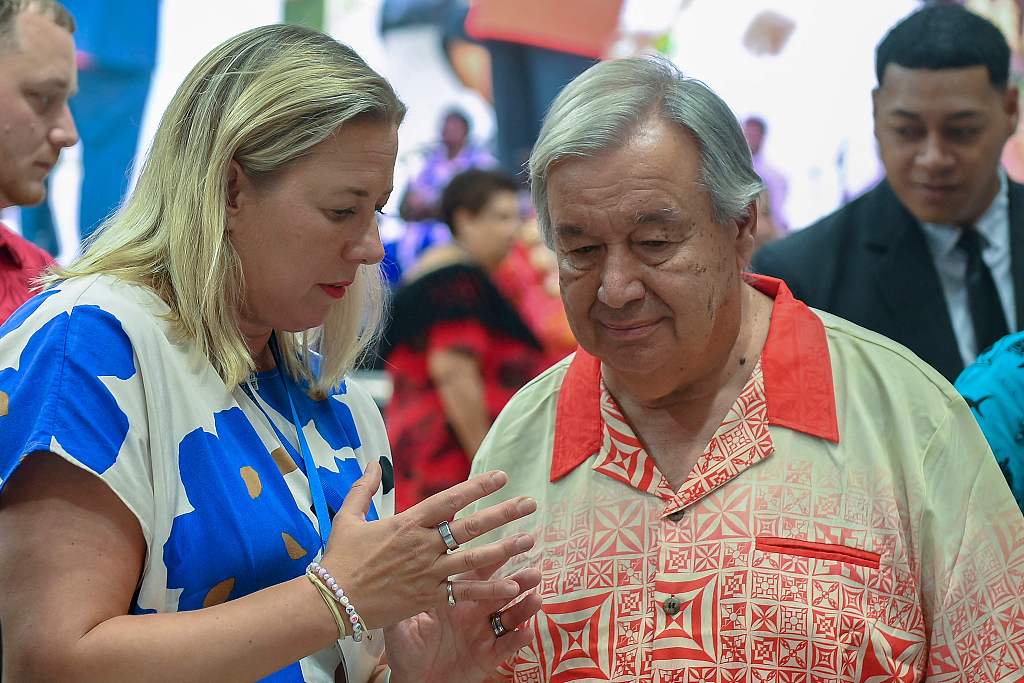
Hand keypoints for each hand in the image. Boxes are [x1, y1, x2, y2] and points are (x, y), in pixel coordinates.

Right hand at [321, 463, 536, 628]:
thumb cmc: (339, 558)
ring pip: (475, 558)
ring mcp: (428, 572)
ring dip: (505, 549)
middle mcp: (423, 545)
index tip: (501, 477)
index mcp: (408, 523)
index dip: (477, 486)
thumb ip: (363, 488)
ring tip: (530, 540)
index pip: (450, 499)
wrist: (331, 601)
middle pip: (471, 526)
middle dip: (503, 513)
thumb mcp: (348, 517)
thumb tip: (372, 463)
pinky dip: (489, 590)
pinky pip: (464, 593)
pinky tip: (513, 586)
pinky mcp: (428, 597)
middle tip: (529, 503)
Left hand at [384, 564, 542, 682]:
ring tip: (536, 598)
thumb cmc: (406, 649)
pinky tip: (527, 632)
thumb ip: (404, 598)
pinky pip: (505, 647)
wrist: (413, 681)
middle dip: (519, 580)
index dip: (493, 558)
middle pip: (500, 591)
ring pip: (508, 617)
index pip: (477, 573)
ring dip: (524, 607)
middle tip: (534, 571)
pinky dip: (517, 640)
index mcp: (455, 597)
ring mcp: (483, 633)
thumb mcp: (400, 623)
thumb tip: (395, 570)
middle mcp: (474, 611)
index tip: (510, 542)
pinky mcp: (487, 657)